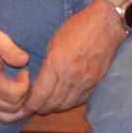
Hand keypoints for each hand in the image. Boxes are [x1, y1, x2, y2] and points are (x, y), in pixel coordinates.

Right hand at [0, 19, 32, 119]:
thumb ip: (12, 51)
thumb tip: (25, 60)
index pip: (15, 95)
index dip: (26, 84)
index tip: (24, 70)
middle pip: (13, 108)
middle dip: (25, 95)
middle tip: (24, 79)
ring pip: (7, 116)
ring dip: (20, 105)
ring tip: (22, 88)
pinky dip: (11, 110)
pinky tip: (15, 95)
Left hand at [20, 4, 124, 118]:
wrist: (106, 24)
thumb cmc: (77, 27)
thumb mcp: (54, 42)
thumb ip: (47, 64)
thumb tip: (38, 81)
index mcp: (57, 64)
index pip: (40, 95)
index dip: (30, 104)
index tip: (25, 105)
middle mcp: (70, 77)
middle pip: (52, 104)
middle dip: (40, 108)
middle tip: (34, 107)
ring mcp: (84, 82)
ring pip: (65, 105)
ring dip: (54, 107)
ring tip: (47, 105)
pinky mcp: (95, 83)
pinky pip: (79, 100)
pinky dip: (69, 103)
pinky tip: (63, 100)